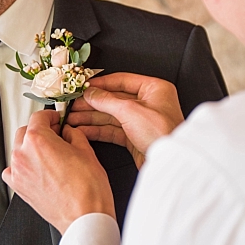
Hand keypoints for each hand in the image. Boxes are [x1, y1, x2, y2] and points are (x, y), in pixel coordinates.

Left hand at [3, 110, 114, 233]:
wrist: (84, 217)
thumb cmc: (87, 190)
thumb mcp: (86, 151)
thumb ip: (73, 134)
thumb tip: (68, 132)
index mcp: (38, 140)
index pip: (39, 117)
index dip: (51, 116)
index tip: (56, 119)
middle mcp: (23, 154)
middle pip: (26, 131)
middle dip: (41, 130)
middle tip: (56, 135)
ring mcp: (18, 172)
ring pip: (18, 149)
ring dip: (31, 147)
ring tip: (50, 154)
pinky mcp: (18, 188)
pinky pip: (13, 170)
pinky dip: (22, 166)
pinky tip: (36, 169)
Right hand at [63, 72, 184, 165]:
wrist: (171, 164)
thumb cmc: (162, 134)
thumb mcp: (131, 111)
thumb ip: (107, 100)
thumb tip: (90, 92)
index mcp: (154, 89)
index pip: (121, 81)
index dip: (100, 84)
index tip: (82, 86)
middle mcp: (148, 103)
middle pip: (113, 99)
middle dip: (92, 103)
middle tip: (73, 105)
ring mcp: (141, 121)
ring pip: (111, 116)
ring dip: (90, 117)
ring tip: (72, 119)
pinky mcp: (135, 137)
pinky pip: (112, 130)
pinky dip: (97, 130)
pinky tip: (83, 130)